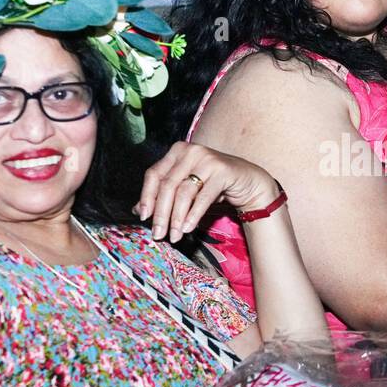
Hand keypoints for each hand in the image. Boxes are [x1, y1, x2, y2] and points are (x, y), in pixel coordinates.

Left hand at [135, 141, 279, 242]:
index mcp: (177, 151)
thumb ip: (164, 195)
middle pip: (167, 185)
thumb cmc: (213, 185)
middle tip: (158, 234)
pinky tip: (188, 228)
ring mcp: (207, 159)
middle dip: (160, 213)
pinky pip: (203, 197)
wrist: (248, 182)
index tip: (142, 217)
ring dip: (176, 218)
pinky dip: (193, 214)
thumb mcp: (186, 189)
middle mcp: (191, 151)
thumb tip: (137, 210)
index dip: (146, 197)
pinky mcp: (223, 171)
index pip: (154, 174)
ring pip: (183, 192)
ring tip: (174, 236)